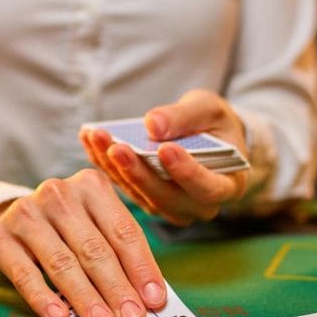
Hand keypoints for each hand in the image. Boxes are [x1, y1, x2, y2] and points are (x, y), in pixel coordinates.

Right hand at [0, 169, 167, 316]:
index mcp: (91, 186)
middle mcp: (57, 194)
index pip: (122, 231)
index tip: (155, 301)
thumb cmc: (66, 233)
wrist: (9, 226)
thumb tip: (151, 298)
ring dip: (86, 297)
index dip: (141, 268)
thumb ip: (120, 255)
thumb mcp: (95, 229)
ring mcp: (25, 213)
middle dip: (117, 288)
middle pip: (94, 248)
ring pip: (62, 262)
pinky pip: (25, 274)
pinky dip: (44, 298)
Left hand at [80, 89, 247, 225]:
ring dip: (114, 166)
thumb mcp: (208, 109)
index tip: (166, 149)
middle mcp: (196, 206)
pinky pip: (123, 184)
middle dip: (138, 172)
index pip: (207, 188)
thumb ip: (184, 117)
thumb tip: (152, 125)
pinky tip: (89, 138)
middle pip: (165, 197)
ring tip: (97, 137)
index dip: (186, 172)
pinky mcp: (144, 199)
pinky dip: (104, 162)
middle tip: (117, 147)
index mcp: (226, 186)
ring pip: (139, 193)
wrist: (206, 136)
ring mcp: (168, 207)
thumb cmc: (213, 123)